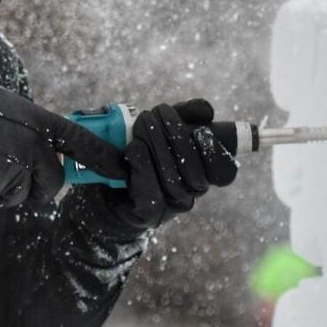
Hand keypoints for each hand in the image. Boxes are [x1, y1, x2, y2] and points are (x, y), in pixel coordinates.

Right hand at [0, 83, 127, 207]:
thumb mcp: (8, 106)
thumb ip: (30, 127)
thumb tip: (41, 142)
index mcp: (40, 121)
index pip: (82, 141)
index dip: (103, 157)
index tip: (121, 171)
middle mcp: (36, 146)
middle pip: (52, 183)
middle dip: (34, 183)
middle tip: (8, 165)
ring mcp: (20, 168)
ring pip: (24, 194)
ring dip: (6, 188)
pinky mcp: (1, 188)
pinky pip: (1, 199)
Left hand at [102, 99, 237, 230]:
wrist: (102, 185)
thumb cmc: (138, 150)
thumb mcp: (162, 125)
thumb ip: (186, 114)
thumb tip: (206, 110)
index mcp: (203, 171)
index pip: (224, 171)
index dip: (215, 151)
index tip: (200, 131)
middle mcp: (191, 193)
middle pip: (195, 172)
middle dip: (174, 136)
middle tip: (152, 114)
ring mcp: (171, 207)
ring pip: (173, 181)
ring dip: (154, 147)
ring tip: (140, 126)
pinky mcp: (149, 216)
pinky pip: (151, 195)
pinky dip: (142, 167)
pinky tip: (134, 150)